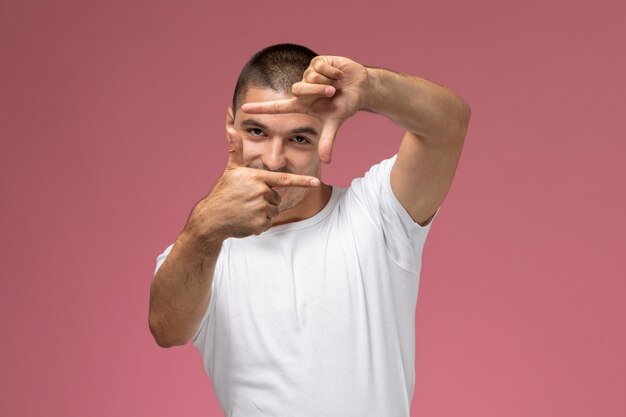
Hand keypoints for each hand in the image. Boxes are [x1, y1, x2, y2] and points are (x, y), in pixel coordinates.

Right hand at [187, 129, 319, 238]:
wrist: (211, 218)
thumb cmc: (223, 192)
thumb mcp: (231, 170)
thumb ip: (236, 149)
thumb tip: (232, 129)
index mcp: (256, 177)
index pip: (284, 180)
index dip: (302, 181)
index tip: (316, 182)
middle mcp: (260, 192)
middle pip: (276, 197)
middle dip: (265, 200)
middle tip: (247, 201)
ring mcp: (260, 209)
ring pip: (273, 211)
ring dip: (263, 213)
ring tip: (245, 210)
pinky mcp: (259, 224)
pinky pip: (268, 223)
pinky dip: (259, 224)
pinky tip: (245, 220)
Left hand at [241, 56, 368, 162]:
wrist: (360, 87)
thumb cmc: (345, 105)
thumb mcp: (335, 122)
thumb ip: (327, 140)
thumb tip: (326, 162)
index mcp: (302, 104)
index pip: (278, 107)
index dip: (261, 108)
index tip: (244, 109)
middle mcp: (302, 88)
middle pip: (299, 89)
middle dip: (318, 91)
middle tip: (332, 93)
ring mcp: (308, 74)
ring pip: (310, 77)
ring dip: (328, 81)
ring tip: (337, 84)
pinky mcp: (318, 61)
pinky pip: (321, 66)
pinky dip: (333, 72)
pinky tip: (338, 75)